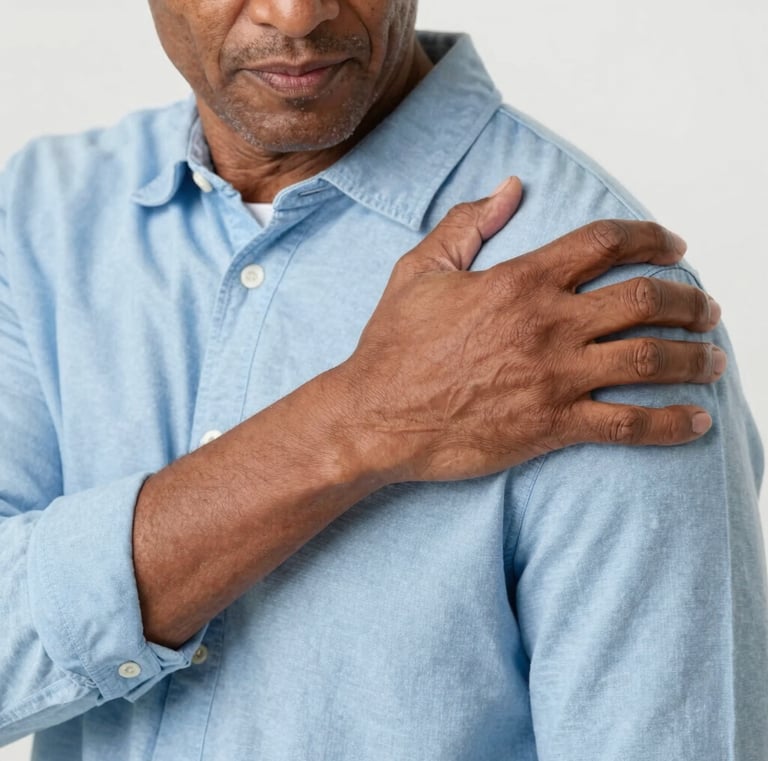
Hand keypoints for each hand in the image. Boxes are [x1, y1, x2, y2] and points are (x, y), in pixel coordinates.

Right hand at [339, 177, 723, 482]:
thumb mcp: (420, 271)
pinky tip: (698, 421)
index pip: (606, 244)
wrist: (376, 416)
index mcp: (520, 280)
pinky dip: (672, 423)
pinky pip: (629, 425)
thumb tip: (509, 188)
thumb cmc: (393, 346)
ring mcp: (555, 376)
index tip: (674, 246)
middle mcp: (549, 323)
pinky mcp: (552, 425)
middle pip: (645, 299)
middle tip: (707, 307)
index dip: (651, 238)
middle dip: (690, 300)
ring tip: (713, 357)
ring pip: (651, 360)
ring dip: (694, 356)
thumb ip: (467, 224)